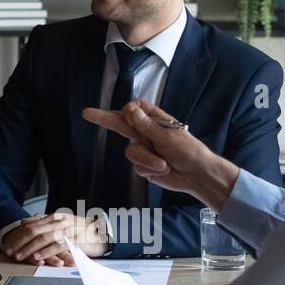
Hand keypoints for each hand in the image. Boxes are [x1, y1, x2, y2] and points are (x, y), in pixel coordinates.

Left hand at [0, 212, 106, 263]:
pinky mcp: (74, 240)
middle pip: (34, 231)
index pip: (31, 225)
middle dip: (19, 242)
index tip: (7, 243)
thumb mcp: (61, 222)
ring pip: (43, 238)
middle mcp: (59, 222)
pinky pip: (57, 246)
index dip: (17, 235)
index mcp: (54, 217)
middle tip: (9, 251)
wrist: (103, 231)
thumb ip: (43, 221)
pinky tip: (38, 257)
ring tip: (20, 256)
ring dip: (29, 248)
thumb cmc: (81, 229)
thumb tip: (25, 221)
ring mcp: (66, 230)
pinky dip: (46, 252)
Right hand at [82, 100, 237, 210]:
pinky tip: (162, 170)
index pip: (135, 108)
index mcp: (154, 120)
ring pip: (131, 152)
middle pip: (121, 124)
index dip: (129, 111)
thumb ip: (145, 125)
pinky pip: (136, 166)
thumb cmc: (188, 150)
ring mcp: (144, 149)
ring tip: (164, 165)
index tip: (126, 113)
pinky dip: (149, 169)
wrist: (198, 176)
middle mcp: (146, 132)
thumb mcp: (167, 136)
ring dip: (147, 160)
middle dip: (104, 119)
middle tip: (86, 113)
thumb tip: (129, 108)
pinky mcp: (143, 165)